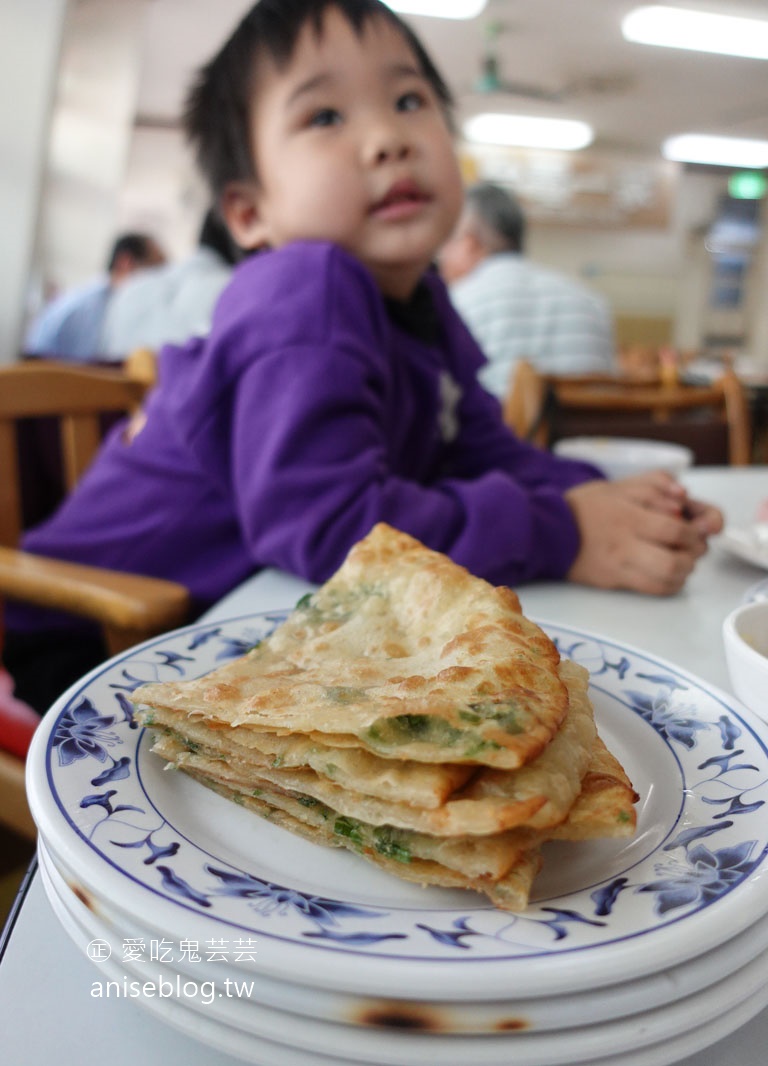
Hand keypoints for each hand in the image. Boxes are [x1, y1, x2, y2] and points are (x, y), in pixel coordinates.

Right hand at [564, 471, 723, 595]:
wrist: (546, 532)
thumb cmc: (584, 507)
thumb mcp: (618, 484)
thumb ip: (655, 484)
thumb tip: (684, 496)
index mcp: (628, 517)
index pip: (676, 531)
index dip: (696, 533)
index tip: (699, 529)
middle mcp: (625, 546)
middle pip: (675, 563)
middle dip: (693, 556)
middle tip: (692, 546)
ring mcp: (619, 567)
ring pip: (666, 581)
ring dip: (684, 572)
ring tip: (680, 559)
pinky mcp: (613, 582)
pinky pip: (652, 590)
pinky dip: (669, 583)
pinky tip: (666, 572)